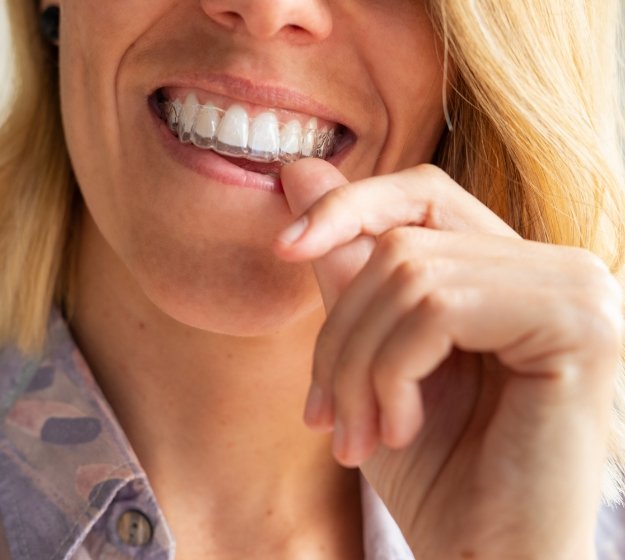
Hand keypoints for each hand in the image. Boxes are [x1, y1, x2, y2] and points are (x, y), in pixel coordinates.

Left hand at [273, 159, 622, 559]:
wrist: (488, 558)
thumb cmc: (436, 470)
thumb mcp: (371, 355)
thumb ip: (345, 262)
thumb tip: (301, 170)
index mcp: (512, 272)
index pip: (423, 194)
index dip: (349, 206)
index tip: (284, 245)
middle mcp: (556, 268)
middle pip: (402, 243)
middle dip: (341, 332)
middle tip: (324, 413)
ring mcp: (576, 290)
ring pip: (409, 273)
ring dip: (359, 364)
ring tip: (357, 433)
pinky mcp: (578, 325)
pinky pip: (436, 308)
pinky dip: (392, 373)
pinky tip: (401, 429)